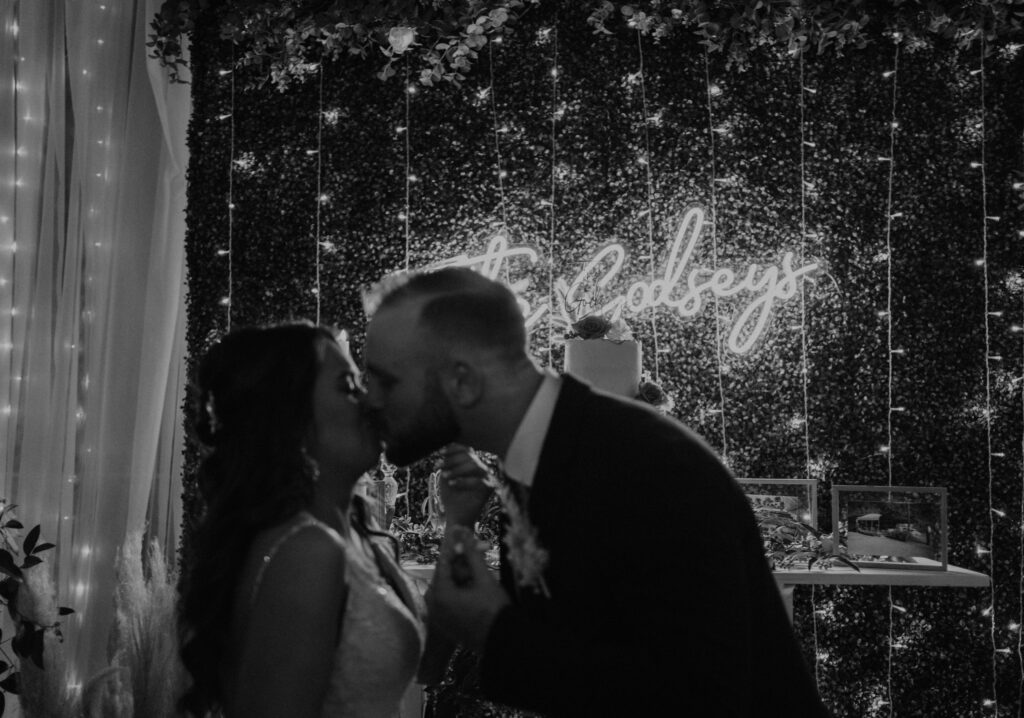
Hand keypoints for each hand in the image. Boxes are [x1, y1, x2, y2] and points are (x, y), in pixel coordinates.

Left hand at [427, 526, 509, 651]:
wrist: (505, 642)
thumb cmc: (494, 608)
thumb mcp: (484, 578)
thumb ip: (471, 554)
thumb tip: (462, 530)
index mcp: (440, 594)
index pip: (444, 563)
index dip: (457, 549)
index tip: (468, 539)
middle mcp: (435, 607)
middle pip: (446, 577)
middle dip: (462, 565)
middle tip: (480, 554)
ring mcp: (441, 620)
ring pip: (449, 590)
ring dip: (463, 579)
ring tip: (481, 571)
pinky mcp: (449, 628)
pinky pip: (451, 604)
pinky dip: (461, 594)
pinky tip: (477, 589)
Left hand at [439, 444, 493, 528]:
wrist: (455, 517)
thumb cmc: (451, 496)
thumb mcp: (446, 476)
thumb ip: (447, 463)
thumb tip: (445, 447)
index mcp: (473, 464)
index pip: (466, 450)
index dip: (453, 449)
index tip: (440, 453)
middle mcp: (482, 469)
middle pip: (470, 456)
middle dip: (452, 460)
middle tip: (439, 465)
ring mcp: (487, 478)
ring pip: (475, 466)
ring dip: (457, 469)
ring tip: (444, 475)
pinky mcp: (489, 488)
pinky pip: (478, 481)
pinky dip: (463, 481)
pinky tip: (452, 484)